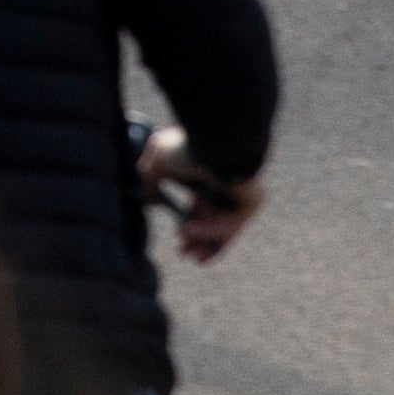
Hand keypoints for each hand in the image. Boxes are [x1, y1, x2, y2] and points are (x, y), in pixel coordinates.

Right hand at [142, 134, 261, 260]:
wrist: (214, 141)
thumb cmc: (187, 146)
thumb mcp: (158, 159)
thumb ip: (148, 177)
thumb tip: (143, 195)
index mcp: (206, 178)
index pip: (201, 210)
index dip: (191, 229)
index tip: (179, 241)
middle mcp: (224, 189)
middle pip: (214, 224)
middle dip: (198, 242)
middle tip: (185, 253)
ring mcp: (239, 196)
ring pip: (223, 229)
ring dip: (204, 241)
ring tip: (188, 250)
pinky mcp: (250, 202)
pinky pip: (230, 223)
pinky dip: (211, 230)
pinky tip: (192, 230)